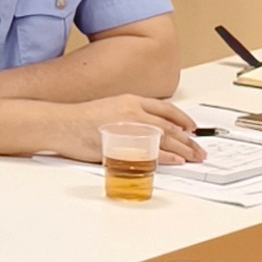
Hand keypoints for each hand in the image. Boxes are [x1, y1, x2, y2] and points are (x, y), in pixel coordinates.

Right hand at [50, 94, 202, 164]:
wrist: (61, 124)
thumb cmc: (80, 120)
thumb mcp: (110, 109)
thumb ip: (130, 116)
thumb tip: (147, 130)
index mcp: (132, 101)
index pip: (165, 108)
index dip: (182, 118)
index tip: (192, 128)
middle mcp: (134, 111)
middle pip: (170, 125)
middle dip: (189, 139)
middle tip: (200, 149)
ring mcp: (129, 128)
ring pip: (165, 138)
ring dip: (183, 149)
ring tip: (195, 157)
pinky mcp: (123, 144)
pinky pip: (151, 152)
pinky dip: (167, 157)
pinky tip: (177, 161)